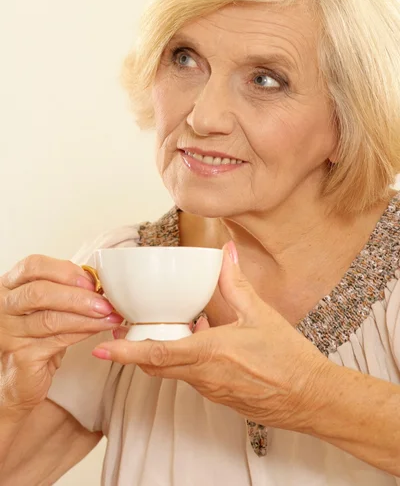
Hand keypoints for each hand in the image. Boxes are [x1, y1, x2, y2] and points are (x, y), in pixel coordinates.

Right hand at [0, 255, 123, 411]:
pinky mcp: (21, 356)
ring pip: (51, 318)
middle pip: (40, 292)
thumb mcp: (48, 306)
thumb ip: (65, 289)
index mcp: (10, 286)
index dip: (64, 270)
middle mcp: (3, 307)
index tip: (90, 280)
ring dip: (87, 317)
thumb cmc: (36, 336)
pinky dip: (83, 333)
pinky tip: (97, 329)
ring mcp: (9, 332)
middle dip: (77, 296)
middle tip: (104, 302)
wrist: (19, 378)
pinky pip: (58, 341)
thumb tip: (95, 280)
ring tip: (109, 316)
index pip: (33, 265)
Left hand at [93, 242, 328, 430]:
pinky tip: (197, 339)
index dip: (126, 352)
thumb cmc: (288, 358)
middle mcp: (204, 376)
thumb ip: (236, 283)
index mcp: (210, 354)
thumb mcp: (260, 314)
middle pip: (156, 366)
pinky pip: (191, 377)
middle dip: (133, 352)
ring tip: (157, 330)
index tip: (103, 348)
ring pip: (172, 372)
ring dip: (159, 354)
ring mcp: (211, 390)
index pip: (157, 354)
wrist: (310, 397)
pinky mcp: (219, 396)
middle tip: (120, 333)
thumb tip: (225, 253)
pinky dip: (183, 359)